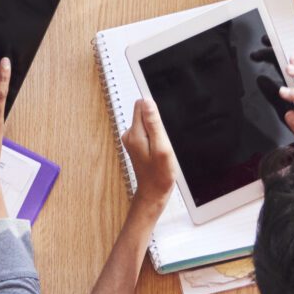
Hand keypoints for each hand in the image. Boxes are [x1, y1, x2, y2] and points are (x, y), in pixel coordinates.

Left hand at [119, 98, 177, 214]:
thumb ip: (154, 124)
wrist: (153, 192)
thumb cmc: (159, 174)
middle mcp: (130, 135)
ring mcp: (132, 140)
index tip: (161, 123)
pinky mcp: (136, 144)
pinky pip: (147, 131)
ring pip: (147, 122)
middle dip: (157, 122)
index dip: (154, 109)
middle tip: (163, 140)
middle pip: (144, 112)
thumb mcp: (162, 147)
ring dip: (157, 131)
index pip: (141, 105)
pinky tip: (159, 150)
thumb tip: (147, 102)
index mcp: (135, 134)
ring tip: (162, 147)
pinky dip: (155, 137)